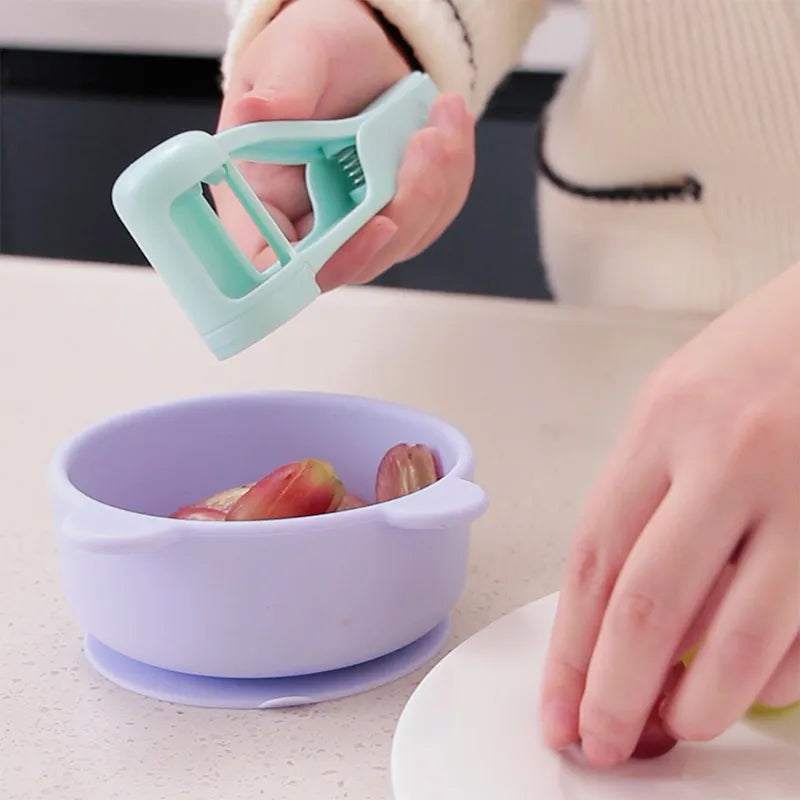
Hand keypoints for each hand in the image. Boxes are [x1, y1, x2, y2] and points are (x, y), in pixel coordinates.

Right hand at [215, 0, 474, 290]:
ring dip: (436, 184)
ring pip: (403, 241)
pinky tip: (449, 127)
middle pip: (358, 261)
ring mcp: (352, 228)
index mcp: (258, 203)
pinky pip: (432, 217)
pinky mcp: (391, 217)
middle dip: (407, 207)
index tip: (380, 223)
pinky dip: (451, 175)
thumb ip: (277, 87)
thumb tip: (255, 112)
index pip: (281, 268)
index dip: (332, 263)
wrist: (357, 45)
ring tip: (442, 117)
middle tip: (427, 142)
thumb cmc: (311, 52)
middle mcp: (303, 226)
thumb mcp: (289, 53)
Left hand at [541, 262, 799, 767]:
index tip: (557, 704)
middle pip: (649, 605)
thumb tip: (617, 613)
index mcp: (665, 423)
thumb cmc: (758, 358)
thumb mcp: (675, 405)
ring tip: (673, 731)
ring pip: (738, 634)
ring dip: (699, 704)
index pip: (595, 557)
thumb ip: (644, 498)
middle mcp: (730, 457)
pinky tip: (746, 688)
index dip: (569, 647)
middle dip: (615, 693)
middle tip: (602, 742)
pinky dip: (773, 673)